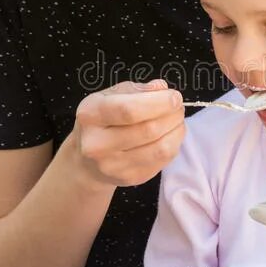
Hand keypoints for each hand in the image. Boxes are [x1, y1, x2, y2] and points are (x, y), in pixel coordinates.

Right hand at [70, 80, 184, 186]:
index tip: (174, 97)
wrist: (87, 160)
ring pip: (161, 148)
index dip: (159, 103)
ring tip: (176, 120)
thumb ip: (136, 89)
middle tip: (178, 106)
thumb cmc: (102, 121)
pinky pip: (164, 161)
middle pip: (149, 130)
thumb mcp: (110, 96)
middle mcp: (97, 144)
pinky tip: (169, 135)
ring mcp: (113, 166)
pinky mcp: (130, 178)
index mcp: (91, 115)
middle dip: (172, 115)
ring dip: (177, 130)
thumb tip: (161, 88)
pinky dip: (174, 144)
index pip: (129, 110)